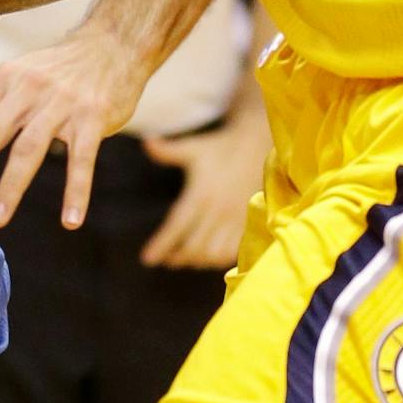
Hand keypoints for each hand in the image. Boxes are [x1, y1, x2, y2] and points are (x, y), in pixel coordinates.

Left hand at [0, 29, 146, 231]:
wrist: (112, 44)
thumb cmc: (55, 69)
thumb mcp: (10, 80)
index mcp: (4, 81)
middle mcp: (28, 90)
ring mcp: (62, 103)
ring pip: (30, 148)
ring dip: (11, 186)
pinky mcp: (93, 117)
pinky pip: (83, 159)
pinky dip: (77, 191)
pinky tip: (70, 221)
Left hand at [139, 107, 267, 268]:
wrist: (257, 146)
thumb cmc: (220, 148)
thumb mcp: (193, 148)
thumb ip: (168, 151)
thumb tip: (145, 142)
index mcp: (201, 193)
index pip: (177, 226)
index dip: (162, 244)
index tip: (147, 259)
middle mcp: (218, 210)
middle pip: (194, 246)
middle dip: (177, 257)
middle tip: (165, 260)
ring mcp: (235, 220)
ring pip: (213, 253)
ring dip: (197, 261)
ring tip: (185, 259)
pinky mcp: (248, 224)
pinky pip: (233, 252)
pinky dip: (218, 259)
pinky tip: (208, 256)